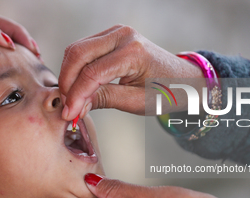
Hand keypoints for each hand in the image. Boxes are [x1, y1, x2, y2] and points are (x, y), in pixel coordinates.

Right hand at [59, 25, 204, 119]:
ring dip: (69, 74)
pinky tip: (78, 85)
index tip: (69, 113)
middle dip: (67, 81)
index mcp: (133, 52)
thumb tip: (77, 105)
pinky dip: (77, 67)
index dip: (76, 94)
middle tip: (67, 106)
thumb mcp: (136, 101)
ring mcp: (117, 32)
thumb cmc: (166, 91)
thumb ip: (105, 99)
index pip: (92, 72)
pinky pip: (85, 49)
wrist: (182, 79)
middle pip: (78, 54)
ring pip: (78, 50)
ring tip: (72, 98)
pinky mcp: (113, 36)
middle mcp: (123, 35)